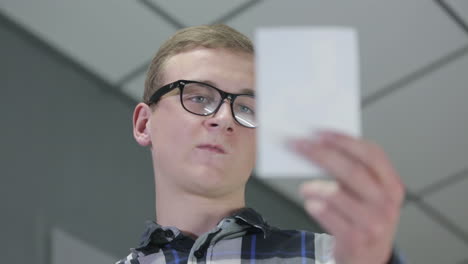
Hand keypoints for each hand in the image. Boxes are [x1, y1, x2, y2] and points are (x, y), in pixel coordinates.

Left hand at [290, 130, 404, 263]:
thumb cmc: (365, 218)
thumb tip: (320, 145)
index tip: (320, 132)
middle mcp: (386, 203)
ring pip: (335, 193)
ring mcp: (373, 223)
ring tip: (305, 188)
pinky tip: (311, 204)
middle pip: (351, 170)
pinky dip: (314, 206)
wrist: (369, 260)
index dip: (345, 140)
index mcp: (392, 185)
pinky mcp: (355, 239)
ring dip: (314, 186)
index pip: (372, 154)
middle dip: (321, 154)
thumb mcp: (370, 194)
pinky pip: (326, 214)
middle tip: (299, 145)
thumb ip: (354, 171)